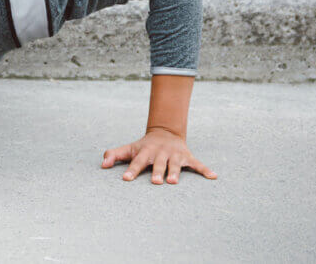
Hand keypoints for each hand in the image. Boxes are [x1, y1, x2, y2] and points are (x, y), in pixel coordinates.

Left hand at [101, 128, 216, 183]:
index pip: (137, 162)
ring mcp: (174, 155)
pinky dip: (205, 170)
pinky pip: (198, 164)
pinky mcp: (187, 157)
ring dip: (175, 172)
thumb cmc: (144, 146)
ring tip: (173, 182)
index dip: (131, 170)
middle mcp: (160, 153)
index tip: (126, 179)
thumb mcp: (129, 148)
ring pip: (175, 164)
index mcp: (146, 152)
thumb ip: (114, 154)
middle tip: (155, 182)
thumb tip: (102, 164)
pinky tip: (213, 177)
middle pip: (158, 164)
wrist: (165, 132)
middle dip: (156, 172)